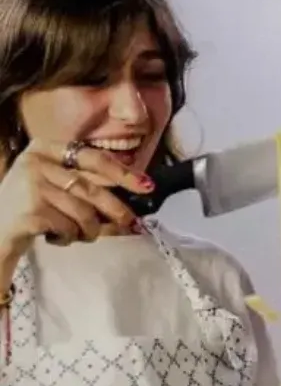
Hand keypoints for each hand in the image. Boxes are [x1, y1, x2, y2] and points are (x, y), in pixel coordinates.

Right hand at [0, 140, 151, 266]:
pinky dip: (69, 238)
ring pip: (83, 211)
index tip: (146, 185)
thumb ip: (83, 180)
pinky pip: (68, 227)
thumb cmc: (29, 208)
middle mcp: (36, 161)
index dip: (122, 172)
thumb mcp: (53, 184)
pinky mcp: (30, 211)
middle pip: (91, 187)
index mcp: (44, 147)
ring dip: (89, 230)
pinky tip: (57, 238)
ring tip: (82, 235)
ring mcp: (31, 185)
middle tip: (130, 223)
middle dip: (115, 209)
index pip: (92, 157)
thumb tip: (133, 188)